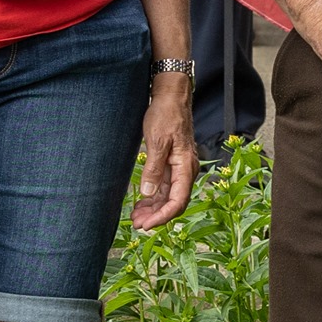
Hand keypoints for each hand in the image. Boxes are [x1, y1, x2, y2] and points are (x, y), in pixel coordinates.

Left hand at [132, 75, 197, 228]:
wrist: (171, 97)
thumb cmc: (166, 115)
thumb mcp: (157, 141)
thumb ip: (153, 169)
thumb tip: (147, 193)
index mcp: (186, 166)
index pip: (178, 201)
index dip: (162, 217)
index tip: (146, 225)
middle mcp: (186, 170)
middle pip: (174, 203)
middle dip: (156, 216)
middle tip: (136, 224)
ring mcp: (179, 168)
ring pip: (169, 197)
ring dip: (153, 209)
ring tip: (135, 217)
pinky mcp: (172, 165)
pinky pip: (165, 187)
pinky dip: (154, 198)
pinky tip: (141, 203)